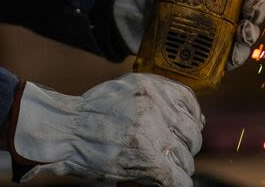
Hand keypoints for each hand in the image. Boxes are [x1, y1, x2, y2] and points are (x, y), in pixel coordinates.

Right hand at [10, 73, 202, 185]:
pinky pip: (177, 178)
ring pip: (186, 157)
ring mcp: (153, 134)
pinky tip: (170, 182)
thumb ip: (159, 98)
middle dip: (186, 146)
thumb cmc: (91, 112)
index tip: (189, 127)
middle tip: (173, 153)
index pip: (191, 103)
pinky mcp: (148, 160)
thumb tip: (198, 118)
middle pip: (191, 133)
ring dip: (180, 166)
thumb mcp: (127, 91)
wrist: (65, 129)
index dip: (193, 119)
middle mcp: (156, 107)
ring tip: (166, 169)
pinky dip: (177, 183)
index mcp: (152, 87)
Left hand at [113, 0, 264, 67]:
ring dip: (252, 31)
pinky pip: (232, 55)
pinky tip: (234, 55)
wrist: (140, 8)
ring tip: (244, 29)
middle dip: (260, 5)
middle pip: (259, 5)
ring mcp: (225, 28)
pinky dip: (237, 56)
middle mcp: (233, 4)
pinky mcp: (213, 49)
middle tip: (253, 2)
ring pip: (250, 31)